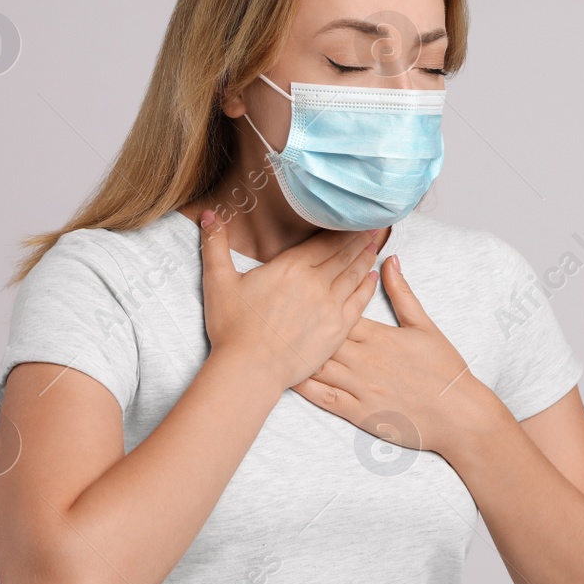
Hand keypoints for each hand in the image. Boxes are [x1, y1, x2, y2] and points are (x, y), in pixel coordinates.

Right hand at [198, 209, 382, 394]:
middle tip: (374, 224)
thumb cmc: (232, 328)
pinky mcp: (338, 329)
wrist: (250, 369)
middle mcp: (316, 282)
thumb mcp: (218, 281)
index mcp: (291, 267)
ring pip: (355, 274)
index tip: (354, 217)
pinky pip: (359, 301)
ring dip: (366, 256)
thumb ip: (214, 245)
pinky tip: (372, 277)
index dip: (342, 228)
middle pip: (344, 253)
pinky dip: (367, 286)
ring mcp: (330, 306)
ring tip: (375, 243)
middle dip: (359, 237)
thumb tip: (207, 213)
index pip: (324, 241)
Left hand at [292, 253, 507, 454]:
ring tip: (268, 342)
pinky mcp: (358, 411)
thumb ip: (402, 292)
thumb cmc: (444, 369)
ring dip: (293, 353)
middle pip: (319, 335)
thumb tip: (388, 260)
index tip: (294, 288)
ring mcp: (359, 386)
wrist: (458, 414)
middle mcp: (364, 358)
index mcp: (378, 334)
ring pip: (317, 364)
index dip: (314, 299)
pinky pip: (323, 397)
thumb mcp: (425, 325)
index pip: (337, 310)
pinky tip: (284, 377)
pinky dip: (302, 386)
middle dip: (296, 323)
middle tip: (271, 312)